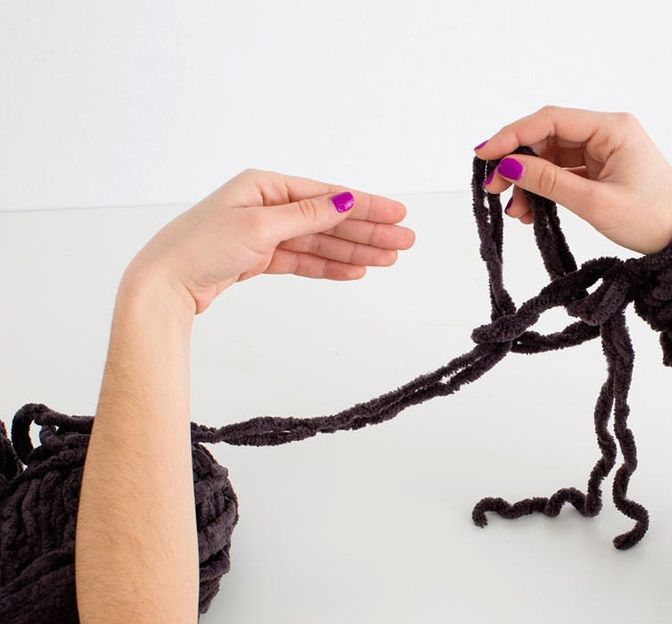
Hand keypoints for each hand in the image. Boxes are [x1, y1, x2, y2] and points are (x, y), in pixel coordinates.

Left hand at [124, 169, 415, 312]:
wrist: (163, 285)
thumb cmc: (201, 247)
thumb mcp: (260, 225)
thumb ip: (308, 215)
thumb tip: (344, 200)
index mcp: (264, 186)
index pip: (327, 195)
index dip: (366, 205)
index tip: (397, 214)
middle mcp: (266, 206)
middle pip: (328, 219)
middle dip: (368, 231)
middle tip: (404, 242)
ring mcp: (262, 233)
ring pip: (319, 242)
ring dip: (354, 250)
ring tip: (388, 259)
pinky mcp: (257, 259)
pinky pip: (303, 260)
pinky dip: (329, 266)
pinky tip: (355, 269)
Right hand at [474, 105, 671, 254]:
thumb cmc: (653, 220)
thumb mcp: (595, 203)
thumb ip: (549, 182)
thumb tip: (508, 166)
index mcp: (612, 128)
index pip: (550, 120)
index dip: (512, 135)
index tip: (483, 154)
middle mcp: (606, 132)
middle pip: (547, 137)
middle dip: (517, 163)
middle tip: (493, 189)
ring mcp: (603, 152)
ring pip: (551, 158)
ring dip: (528, 181)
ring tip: (515, 211)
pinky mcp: (601, 171)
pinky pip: (562, 174)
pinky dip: (543, 190)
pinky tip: (530, 210)